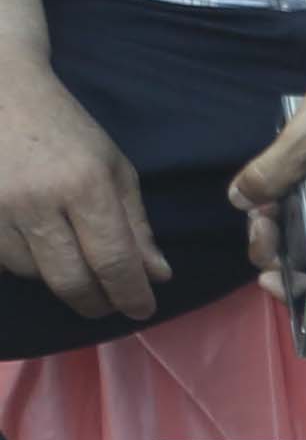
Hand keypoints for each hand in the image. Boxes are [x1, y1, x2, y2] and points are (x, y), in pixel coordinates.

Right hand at [0, 49, 160, 323]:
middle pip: (70, 280)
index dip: (130, 294)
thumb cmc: (64, 129)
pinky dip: (27, 264)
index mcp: (84, 184)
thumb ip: (136, 224)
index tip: (143, 310)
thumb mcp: (113, 167)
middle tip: (112, 304)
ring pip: (34, 275)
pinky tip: (39, 246)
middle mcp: (37, 201)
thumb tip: (157, 275)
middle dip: (96, 302)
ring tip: (74, 258)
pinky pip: (3, 262)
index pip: (113, 260)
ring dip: (60, 278)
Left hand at [222, 36, 305, 305]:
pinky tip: (278, 184)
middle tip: (256, 211)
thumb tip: (240, 202)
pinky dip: (289, 205)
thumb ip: (268, 176)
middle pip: (305, 255)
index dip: (286, 281)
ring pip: (305, 231)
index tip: (262, 261)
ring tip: (262, 194)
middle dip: (271, 242)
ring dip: (276, 221)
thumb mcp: (303, 141)